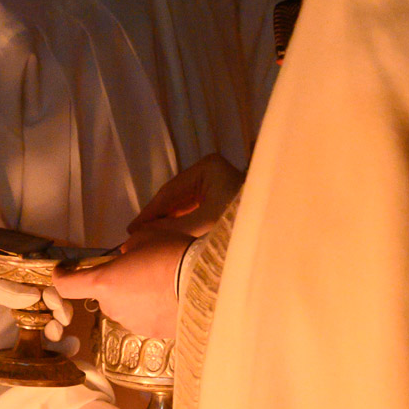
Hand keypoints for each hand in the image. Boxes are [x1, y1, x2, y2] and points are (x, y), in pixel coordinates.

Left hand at [0, 269, 73, 366]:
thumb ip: (1, 287)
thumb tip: (34, 294)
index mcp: (14, 287)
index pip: (44, 286)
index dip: (55, 293)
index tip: (54, 301)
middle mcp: (20, 308)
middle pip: (53, 310)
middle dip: (61, 315)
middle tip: (57, 323)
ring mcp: (17, 332)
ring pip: (50, 333)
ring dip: (61, 335)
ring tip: (58, 339)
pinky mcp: (11, 354)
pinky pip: (37, 356)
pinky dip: (54, 356)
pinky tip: (65, 354)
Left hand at [53, 234, 184, 340]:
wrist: (205, 284)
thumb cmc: (171, 255)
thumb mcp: (145, 239)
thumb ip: (128, 250)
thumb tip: (128, 257)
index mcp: (104, 282)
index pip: (68, 286)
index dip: (61, 278)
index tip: (62, 272)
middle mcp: (113, 308)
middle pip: (105, 295)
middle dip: (116, 284)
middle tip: (140, 270)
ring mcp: (132, 324)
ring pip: (126, 308)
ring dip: (135, 298)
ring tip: (162, 285)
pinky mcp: (152, 334)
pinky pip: (145, 318)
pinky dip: (152, 310)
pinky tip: (172, 299)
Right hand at [127, 154, 242, 236]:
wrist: (278, 234)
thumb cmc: (241, 223)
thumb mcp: (201, 226)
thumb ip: (168, 228)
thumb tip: (138, 235)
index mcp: (208, 167)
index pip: (170, 191)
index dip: (148, 212)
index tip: (130, 230)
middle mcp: (213, 171)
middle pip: (176, 197)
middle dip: (158, 218)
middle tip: (135, 238)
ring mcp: (219, 184)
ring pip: (185, 206)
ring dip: (169, 223)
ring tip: (149, 241)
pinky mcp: (225, 199)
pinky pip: (196, 211)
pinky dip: (183, 224)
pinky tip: (170, 238)